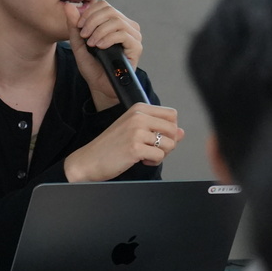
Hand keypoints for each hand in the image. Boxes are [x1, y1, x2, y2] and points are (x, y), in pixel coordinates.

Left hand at [65, 0, 142, 110]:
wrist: (100, 85)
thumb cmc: (92, 65)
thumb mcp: (79, 43)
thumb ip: (74, 25)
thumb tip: (68, 6)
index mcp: (114, 22)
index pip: (104, 5)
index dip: (89, 13)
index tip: (79, 27)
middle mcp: (126, 26)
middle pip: (110, 11)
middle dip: (92, 22)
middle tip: (84, 36)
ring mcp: (133, 36)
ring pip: (116, 21)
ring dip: (99, 31)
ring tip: (92, 44)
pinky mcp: (136, 47)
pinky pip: (123, 34)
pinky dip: (108, 38)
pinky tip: (100, 47)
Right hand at [65, 103, 183, 182]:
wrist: (89, 160)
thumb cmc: (110, 146)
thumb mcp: (135, 131)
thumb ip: (158, 129)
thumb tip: (182, 132)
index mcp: (138, 108)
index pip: (172, 114)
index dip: (170, 129)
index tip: (157, 137)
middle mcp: (138, 116)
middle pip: (174, 129)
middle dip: (167, 143)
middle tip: (152, 149)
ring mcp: (136, 131)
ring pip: (169, 144)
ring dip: (160, 154)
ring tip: (145, 155)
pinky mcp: (135, 147)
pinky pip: (159, 156)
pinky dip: (153, 162)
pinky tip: (140, 160)